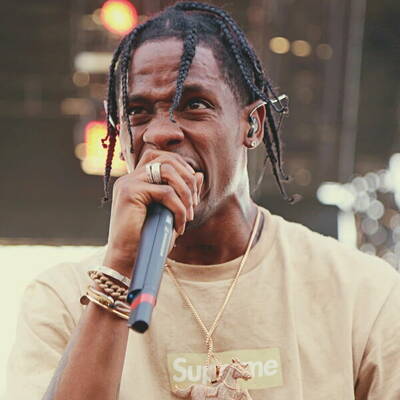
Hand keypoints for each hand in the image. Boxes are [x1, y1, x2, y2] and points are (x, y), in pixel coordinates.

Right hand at [103, 149, 203, 275]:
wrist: (129, 260)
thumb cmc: (149, 240)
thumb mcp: (172, 213)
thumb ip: (184, 192)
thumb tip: (200, 174)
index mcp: (138, 179)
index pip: (163, 156)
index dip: (183, 168)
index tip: (193, 193)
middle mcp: (131, 177)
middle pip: (167, 159)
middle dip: (188, 179)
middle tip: (194, 204)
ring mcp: (129, 182)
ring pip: (168, 170)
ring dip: (185, 192)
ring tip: (189, 214)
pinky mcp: (129, 192)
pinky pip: (165, 192)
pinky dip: (179, 209)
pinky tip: (179, 226)